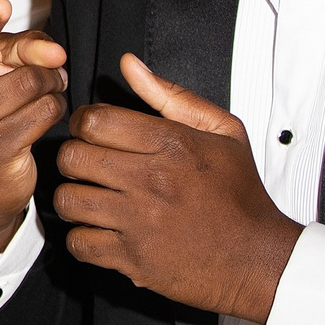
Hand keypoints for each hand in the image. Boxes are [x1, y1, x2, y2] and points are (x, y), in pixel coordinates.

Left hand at [52, 53, 298, 320]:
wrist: (257, 257)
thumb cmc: (239, 195)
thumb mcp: (223, 132)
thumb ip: (171, 95)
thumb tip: (130, 66)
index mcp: (171, 146)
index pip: (94, 121)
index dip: (84, 122)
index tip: (90, 131)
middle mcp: (151, 182)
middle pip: (73, 158)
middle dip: (74, 157)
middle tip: (88, 163)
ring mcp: (139, 222)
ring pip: (68, 200)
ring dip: (73, 197)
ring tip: (91, 195)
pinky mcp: (133, 259)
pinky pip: (78, 243)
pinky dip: (82, 237)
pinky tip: (99, 228)